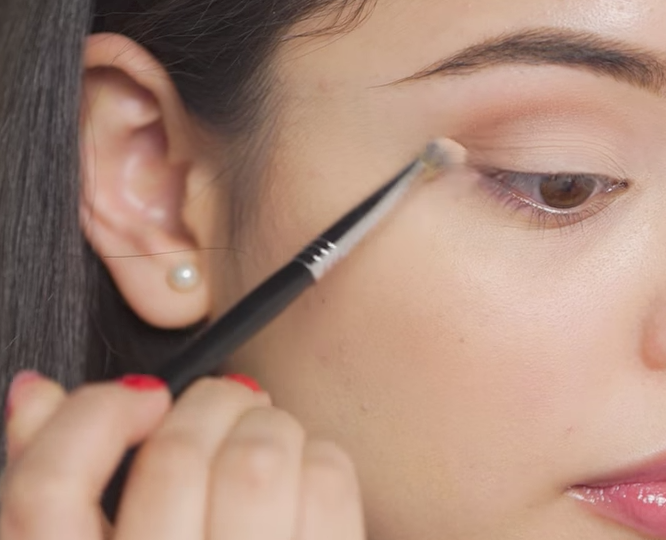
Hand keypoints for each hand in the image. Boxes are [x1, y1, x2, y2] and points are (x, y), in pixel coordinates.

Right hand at [1, 371, 364, 539]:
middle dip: (208, 403)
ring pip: (258, 458)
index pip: (48, 489)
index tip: (141, 396)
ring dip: (267, 424)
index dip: (93, 416)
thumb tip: (41, 395)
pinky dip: (316, 456)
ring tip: (263, 439)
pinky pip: (326, 481)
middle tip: (222, 404)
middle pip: (175, 457)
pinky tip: (302, 479)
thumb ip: (56, 485)